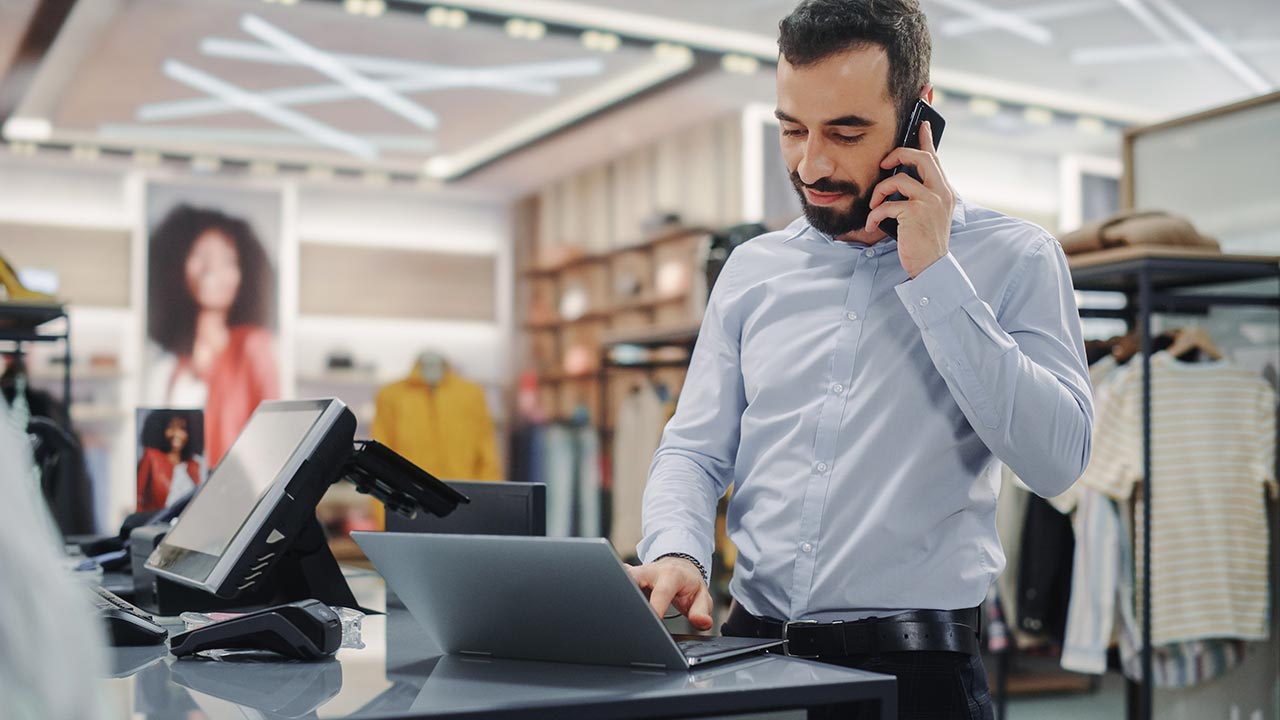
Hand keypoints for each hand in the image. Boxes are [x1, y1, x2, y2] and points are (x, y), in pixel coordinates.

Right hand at [624, 556, 713, 630]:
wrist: (679, 565)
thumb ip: (701, 611)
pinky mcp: (626, 575)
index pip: (661, 592)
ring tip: (616, 612)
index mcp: (671, 575)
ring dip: (618, 592)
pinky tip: (614, 606)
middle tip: (625, 616)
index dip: (656, 607)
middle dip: (627, 594)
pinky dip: (615, 592)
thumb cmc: (688, 583)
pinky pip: (616, 580)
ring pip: (620, 577)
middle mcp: (650, 571)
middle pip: (632, 578)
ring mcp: (636, 572)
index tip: (652, 620)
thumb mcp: (701, 597)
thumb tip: (702, 622)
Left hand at [865, 120, 955, 278]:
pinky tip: (872, 225)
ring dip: (879, 192)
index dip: (927, 139)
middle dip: (898, 154)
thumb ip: (920, 195)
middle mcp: (941, 192)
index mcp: (944, 191)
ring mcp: (930, 201)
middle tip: (884, 163)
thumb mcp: (927, 215)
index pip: (935, 158)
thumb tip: (898, 180)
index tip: (922, 123)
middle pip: (920, 157)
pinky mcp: (915, 213)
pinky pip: (887, 204)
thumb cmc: (924, 242)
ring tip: (873, 206)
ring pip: (898, 179)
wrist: (931, 267)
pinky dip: (874, 215)